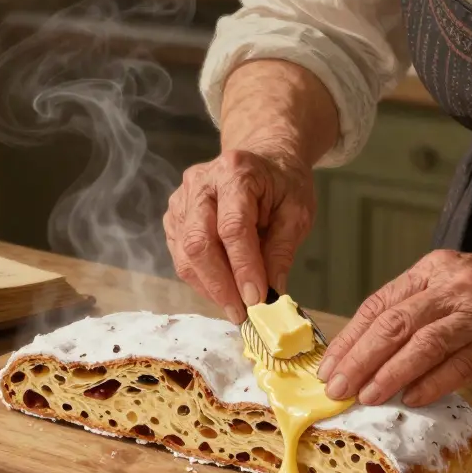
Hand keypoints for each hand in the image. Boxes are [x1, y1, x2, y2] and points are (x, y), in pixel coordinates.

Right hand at [163, 150, 314, 323]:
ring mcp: (181, 198)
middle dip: (219, 285)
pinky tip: (222, 287)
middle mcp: (201, 182)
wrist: (264, 159)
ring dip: (208, 286)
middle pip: (198, 242)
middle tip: (241, 313)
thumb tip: (270, 294)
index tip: (256, 299)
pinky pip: (179, 255)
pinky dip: (200, 278)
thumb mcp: (297, 212)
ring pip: (185, 253)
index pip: (233, 227)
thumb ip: (282, 251)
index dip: (243, 267)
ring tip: (234, 305)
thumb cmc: (283, 185)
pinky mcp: (174, 216)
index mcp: (236, 172)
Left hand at [318, 249, 471, 406]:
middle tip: (337, 388)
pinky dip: (433, 383)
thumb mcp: (454, 284)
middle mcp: (453, 285)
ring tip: (367, 396)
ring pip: (423, 344)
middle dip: (360, 360)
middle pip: (394, 324)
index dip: (350, 339)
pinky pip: (461, 364)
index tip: (328, 367)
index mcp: (432, 270)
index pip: (379, 305)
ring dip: (389, 374)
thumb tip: (368, 352)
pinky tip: (412, 398)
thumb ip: (416, 309)